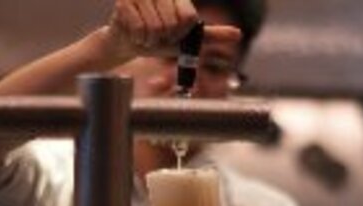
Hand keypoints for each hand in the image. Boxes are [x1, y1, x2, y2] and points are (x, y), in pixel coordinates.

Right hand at [106, 0, 240, 60]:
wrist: (128, 44)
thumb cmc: (159, 41)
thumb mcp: (187, 40)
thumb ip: (212, 35)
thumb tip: (238, 34)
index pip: (188, 18)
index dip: (180, 33)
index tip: (173, 34)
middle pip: (171, 24)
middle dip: (164, 38)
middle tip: (157, 36)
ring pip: (154, 27)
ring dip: (150, 40)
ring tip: (146, 36)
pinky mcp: (124, 2)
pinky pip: (138, 28)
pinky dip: (138, 38)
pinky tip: (135, 34)